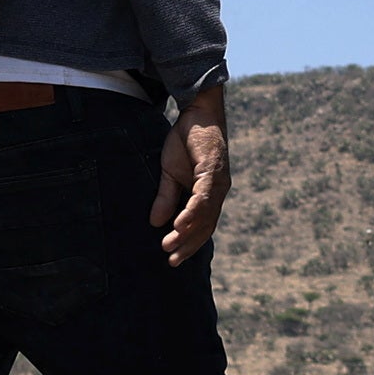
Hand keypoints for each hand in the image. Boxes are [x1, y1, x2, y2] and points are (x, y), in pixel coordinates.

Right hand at [152, 87, 229, 265]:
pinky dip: (192, 212)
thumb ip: (166, 197)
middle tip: (172, 261)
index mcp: (209, 193)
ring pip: (205, 215)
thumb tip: (155, 222)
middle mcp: (218, 191)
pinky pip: (203, 196)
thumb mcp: (170, 172)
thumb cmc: (187, 141)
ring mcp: (218, 182)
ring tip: (170, 245)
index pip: (202, 225)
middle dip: (189, 245)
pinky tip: (180, 224)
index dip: (189, 242)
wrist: (198, 113)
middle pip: (205, 226)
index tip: (173, 258)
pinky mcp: (212, 170)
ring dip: (188, 232)